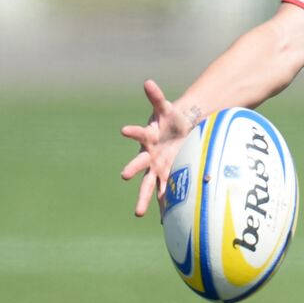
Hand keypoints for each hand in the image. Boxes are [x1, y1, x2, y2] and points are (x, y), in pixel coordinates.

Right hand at [120, 79, 199, 217]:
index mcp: (148, 137)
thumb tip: (147, 82)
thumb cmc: (171, 120)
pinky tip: (165, 220)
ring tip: (138, 213)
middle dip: (133, 169)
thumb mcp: (166, 108)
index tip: (123, 130)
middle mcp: (149, 155)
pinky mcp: (167, 176)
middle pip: (139, 164)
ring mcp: (157, 168)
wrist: (180, 133)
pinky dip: (165, 205)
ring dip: (144, 198)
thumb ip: (157, 97)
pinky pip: (165, 192)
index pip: (139, 133)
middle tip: (125, 175)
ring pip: (148, 185)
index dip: (132, 131)